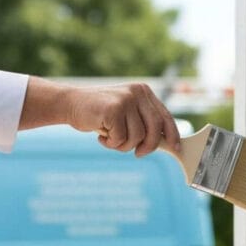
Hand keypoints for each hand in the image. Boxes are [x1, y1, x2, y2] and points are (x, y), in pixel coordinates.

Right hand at [19, 77, 179, 155]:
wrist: (70, 103)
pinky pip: (121, 138)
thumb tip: (164, 142)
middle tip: (138, 154)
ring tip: (110, 138)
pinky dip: (110, 143)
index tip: (176, 147)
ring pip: (137, 137)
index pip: (165, 116)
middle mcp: (137, 93)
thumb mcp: (125, 114)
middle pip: (155, 129)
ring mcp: (126, 99)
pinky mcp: (114, 108)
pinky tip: (101, 135)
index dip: (172, 134)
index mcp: (144, 92)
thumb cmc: (99, 114)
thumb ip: (142, 123)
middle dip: (148, 146)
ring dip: (123, 145)